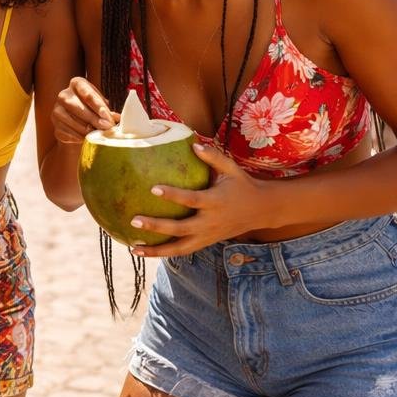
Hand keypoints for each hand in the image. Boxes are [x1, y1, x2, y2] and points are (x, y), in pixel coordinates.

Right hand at [53, 76, 116, 144]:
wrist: (77, 121)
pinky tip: (88, 138)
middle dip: (94, 119)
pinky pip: (68, 133)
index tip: (107, 116)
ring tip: (99, 133)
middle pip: (78, 107)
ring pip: (72, 121)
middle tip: (106, 127)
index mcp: (76, 84)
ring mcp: (57, 110)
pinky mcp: (55, 125)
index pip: (87, 94)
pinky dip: (79, 137)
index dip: (98, 105)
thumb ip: (107, 110)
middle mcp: (63, 95)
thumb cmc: (92, 109)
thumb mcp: (100, 105)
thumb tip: (116, 118)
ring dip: (87, 130)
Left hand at [130, 143, 271, 257]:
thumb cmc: (242, 185)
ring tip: (134, 248)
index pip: (192, 200)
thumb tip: (193, 143)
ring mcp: (208, 235)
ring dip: (157, 250)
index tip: (153, 188)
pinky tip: (145, 251)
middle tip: (134, 220)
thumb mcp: (232, 169)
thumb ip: (213, 157)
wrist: (262, 210)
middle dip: (157, 227)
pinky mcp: (206, 243)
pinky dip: (165, 253)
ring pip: (180, 248)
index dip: (173, 195)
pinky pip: (183, 251)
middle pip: (181, 229)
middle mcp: (210, 222)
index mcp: (215, 202)